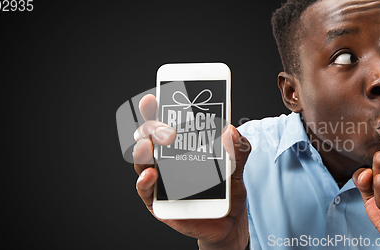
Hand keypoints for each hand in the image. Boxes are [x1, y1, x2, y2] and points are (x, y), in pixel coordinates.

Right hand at [133, 94, 250, 249]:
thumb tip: (231, 131)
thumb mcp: (237, 165)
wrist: (229, 219)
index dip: (155, 108)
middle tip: (168, 130)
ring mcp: (160, 179)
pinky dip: (144, 181)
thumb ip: (238, 148)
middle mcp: (166, 158)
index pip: (164, 120)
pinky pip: (144, 190)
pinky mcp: (158, 202)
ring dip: (143, 150)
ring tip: (151, 146)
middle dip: (153, 128)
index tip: (154, 97)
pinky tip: (151, 174)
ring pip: (142, 160)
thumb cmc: (228, 187)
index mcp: (181, 143)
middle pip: (148, 136)